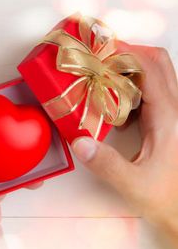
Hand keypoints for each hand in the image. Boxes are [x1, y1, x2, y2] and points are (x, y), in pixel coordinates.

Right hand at [71, 43, 177, 247]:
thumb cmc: (169, 200)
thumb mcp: (134, 184)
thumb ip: (106, 164)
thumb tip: (80, 142)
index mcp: (168, 119)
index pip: (151, 70)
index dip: (127, 52)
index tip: (102, 48)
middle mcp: (174, 112)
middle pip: (159, 64)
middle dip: (130, 53)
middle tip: (102, 57)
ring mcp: (172, 117)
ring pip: (157, 78)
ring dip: (131, 71)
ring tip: (103, 78)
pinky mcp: (167, 125)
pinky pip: (152, 95)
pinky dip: (131, 90)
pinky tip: (114, 108)